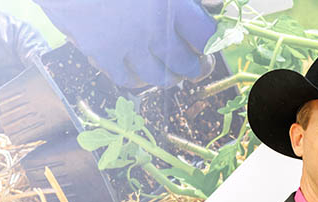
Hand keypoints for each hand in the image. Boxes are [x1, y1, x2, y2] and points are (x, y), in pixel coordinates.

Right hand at [34, 0, 215, 87]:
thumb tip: (217, 4)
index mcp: (173, 2)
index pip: (207, 37)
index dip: (210, 45)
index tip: (207, 45)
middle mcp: (154, 26)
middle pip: (186, 64)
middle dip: (194, 68)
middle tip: (194, 65)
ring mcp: (127, 43)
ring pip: (159, 77)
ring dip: (167, 76)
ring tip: (168, 71)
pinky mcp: (100, 51)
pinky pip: (125, 79)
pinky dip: (135, 78)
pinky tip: (135, 70)